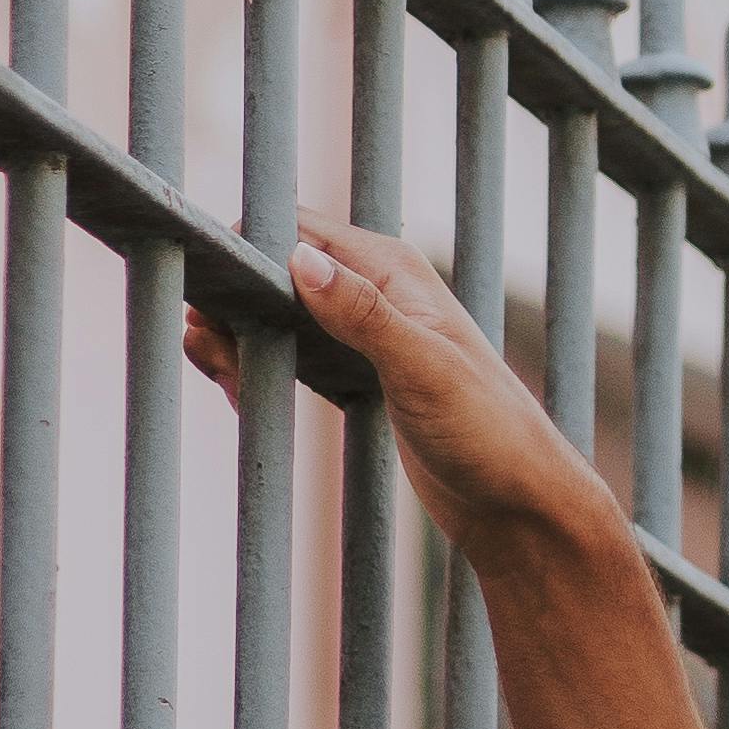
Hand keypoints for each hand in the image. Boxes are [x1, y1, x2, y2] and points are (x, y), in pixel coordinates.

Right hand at [185, 217, 603, 564]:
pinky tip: (245, 395)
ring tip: (229, 379)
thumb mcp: (423, 369)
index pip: (294, 228)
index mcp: (391, 269)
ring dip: (239, 338)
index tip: (210, 303)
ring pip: (275, 313)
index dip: (242, 255)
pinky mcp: (356, 374)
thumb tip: (297, 259)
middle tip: (212, 356)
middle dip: (233, 305)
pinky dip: (258, 367)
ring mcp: (363, 332)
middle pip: (273, 270)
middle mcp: (374, 289)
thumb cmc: (489, 431)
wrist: (518, 500)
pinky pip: (289, 353)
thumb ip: (363, 314)